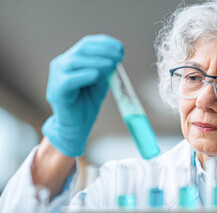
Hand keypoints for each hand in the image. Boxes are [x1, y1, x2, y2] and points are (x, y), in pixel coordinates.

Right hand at [42, 34, 123, 156]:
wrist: (76, 126)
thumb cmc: (87, 104)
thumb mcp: (100, 82)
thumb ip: (105, 70)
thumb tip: (115, 57)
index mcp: (72, 60)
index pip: (87, 44)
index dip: (104, 43)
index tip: (121, 47)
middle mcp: (62, 64)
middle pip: (82, 49)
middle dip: (103, 50)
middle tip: (119, 55)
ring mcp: (57, 76)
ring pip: (75, 61)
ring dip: (96, 61)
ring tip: (112, 64)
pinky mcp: (57, 89)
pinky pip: (70, 79)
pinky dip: (85, 75)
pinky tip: (97, 75)